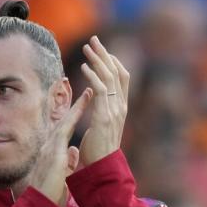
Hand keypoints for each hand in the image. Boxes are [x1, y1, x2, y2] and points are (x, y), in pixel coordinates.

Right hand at [30, 88, 93, 206]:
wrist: (39, 204)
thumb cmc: (49, 192)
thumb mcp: (62, 173)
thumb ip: (68, 160)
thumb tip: (74, 150)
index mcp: (52, 152)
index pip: (65, 130)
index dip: (75, 116)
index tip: (85, 104)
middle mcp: (49, 146)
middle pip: (64, 121)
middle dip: (76, 106)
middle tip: (88, 91)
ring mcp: (50, 148)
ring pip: (65, 122)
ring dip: (77, 107)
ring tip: (89, 93)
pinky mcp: (53, 153)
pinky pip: (64, 132)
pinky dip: (73, 120)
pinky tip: (81, 111)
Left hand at [78, 35, 130, 165]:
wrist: (102, 167)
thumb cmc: (98, 150)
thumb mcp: (102, 125)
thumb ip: (101, 110)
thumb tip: (93, 97)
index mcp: (121, 107)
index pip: (122, 77)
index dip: (113, 61)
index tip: (102, 50)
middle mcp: (121, 106)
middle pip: (116, 72)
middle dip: (105, 53)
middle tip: (94, 39)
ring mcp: (114, 110)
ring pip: (108, 77)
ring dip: (97, 59)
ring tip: (87, 46)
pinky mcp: (104, 116)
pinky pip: (100, 89)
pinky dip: (92, 75)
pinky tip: (84, 66)